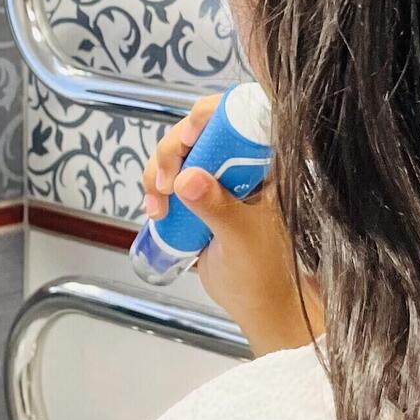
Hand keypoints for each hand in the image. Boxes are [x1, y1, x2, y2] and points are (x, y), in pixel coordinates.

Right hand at [144, 94, 315, 356]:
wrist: (255, 304)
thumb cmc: (265, 273)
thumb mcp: (242, 239)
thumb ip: (218, 208)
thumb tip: (189, 179)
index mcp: (264, 165)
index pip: (239, 118)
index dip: (210, 115)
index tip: (190, 136)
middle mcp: (240, 164)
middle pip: (198, 131)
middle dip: (173, 151)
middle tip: (166, 184)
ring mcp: (217, 179)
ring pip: (178, 154)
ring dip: (158, 173)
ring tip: (159, 206)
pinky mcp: (197, 197)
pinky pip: (169, 178)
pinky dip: (155, 188)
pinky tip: (156, 210)